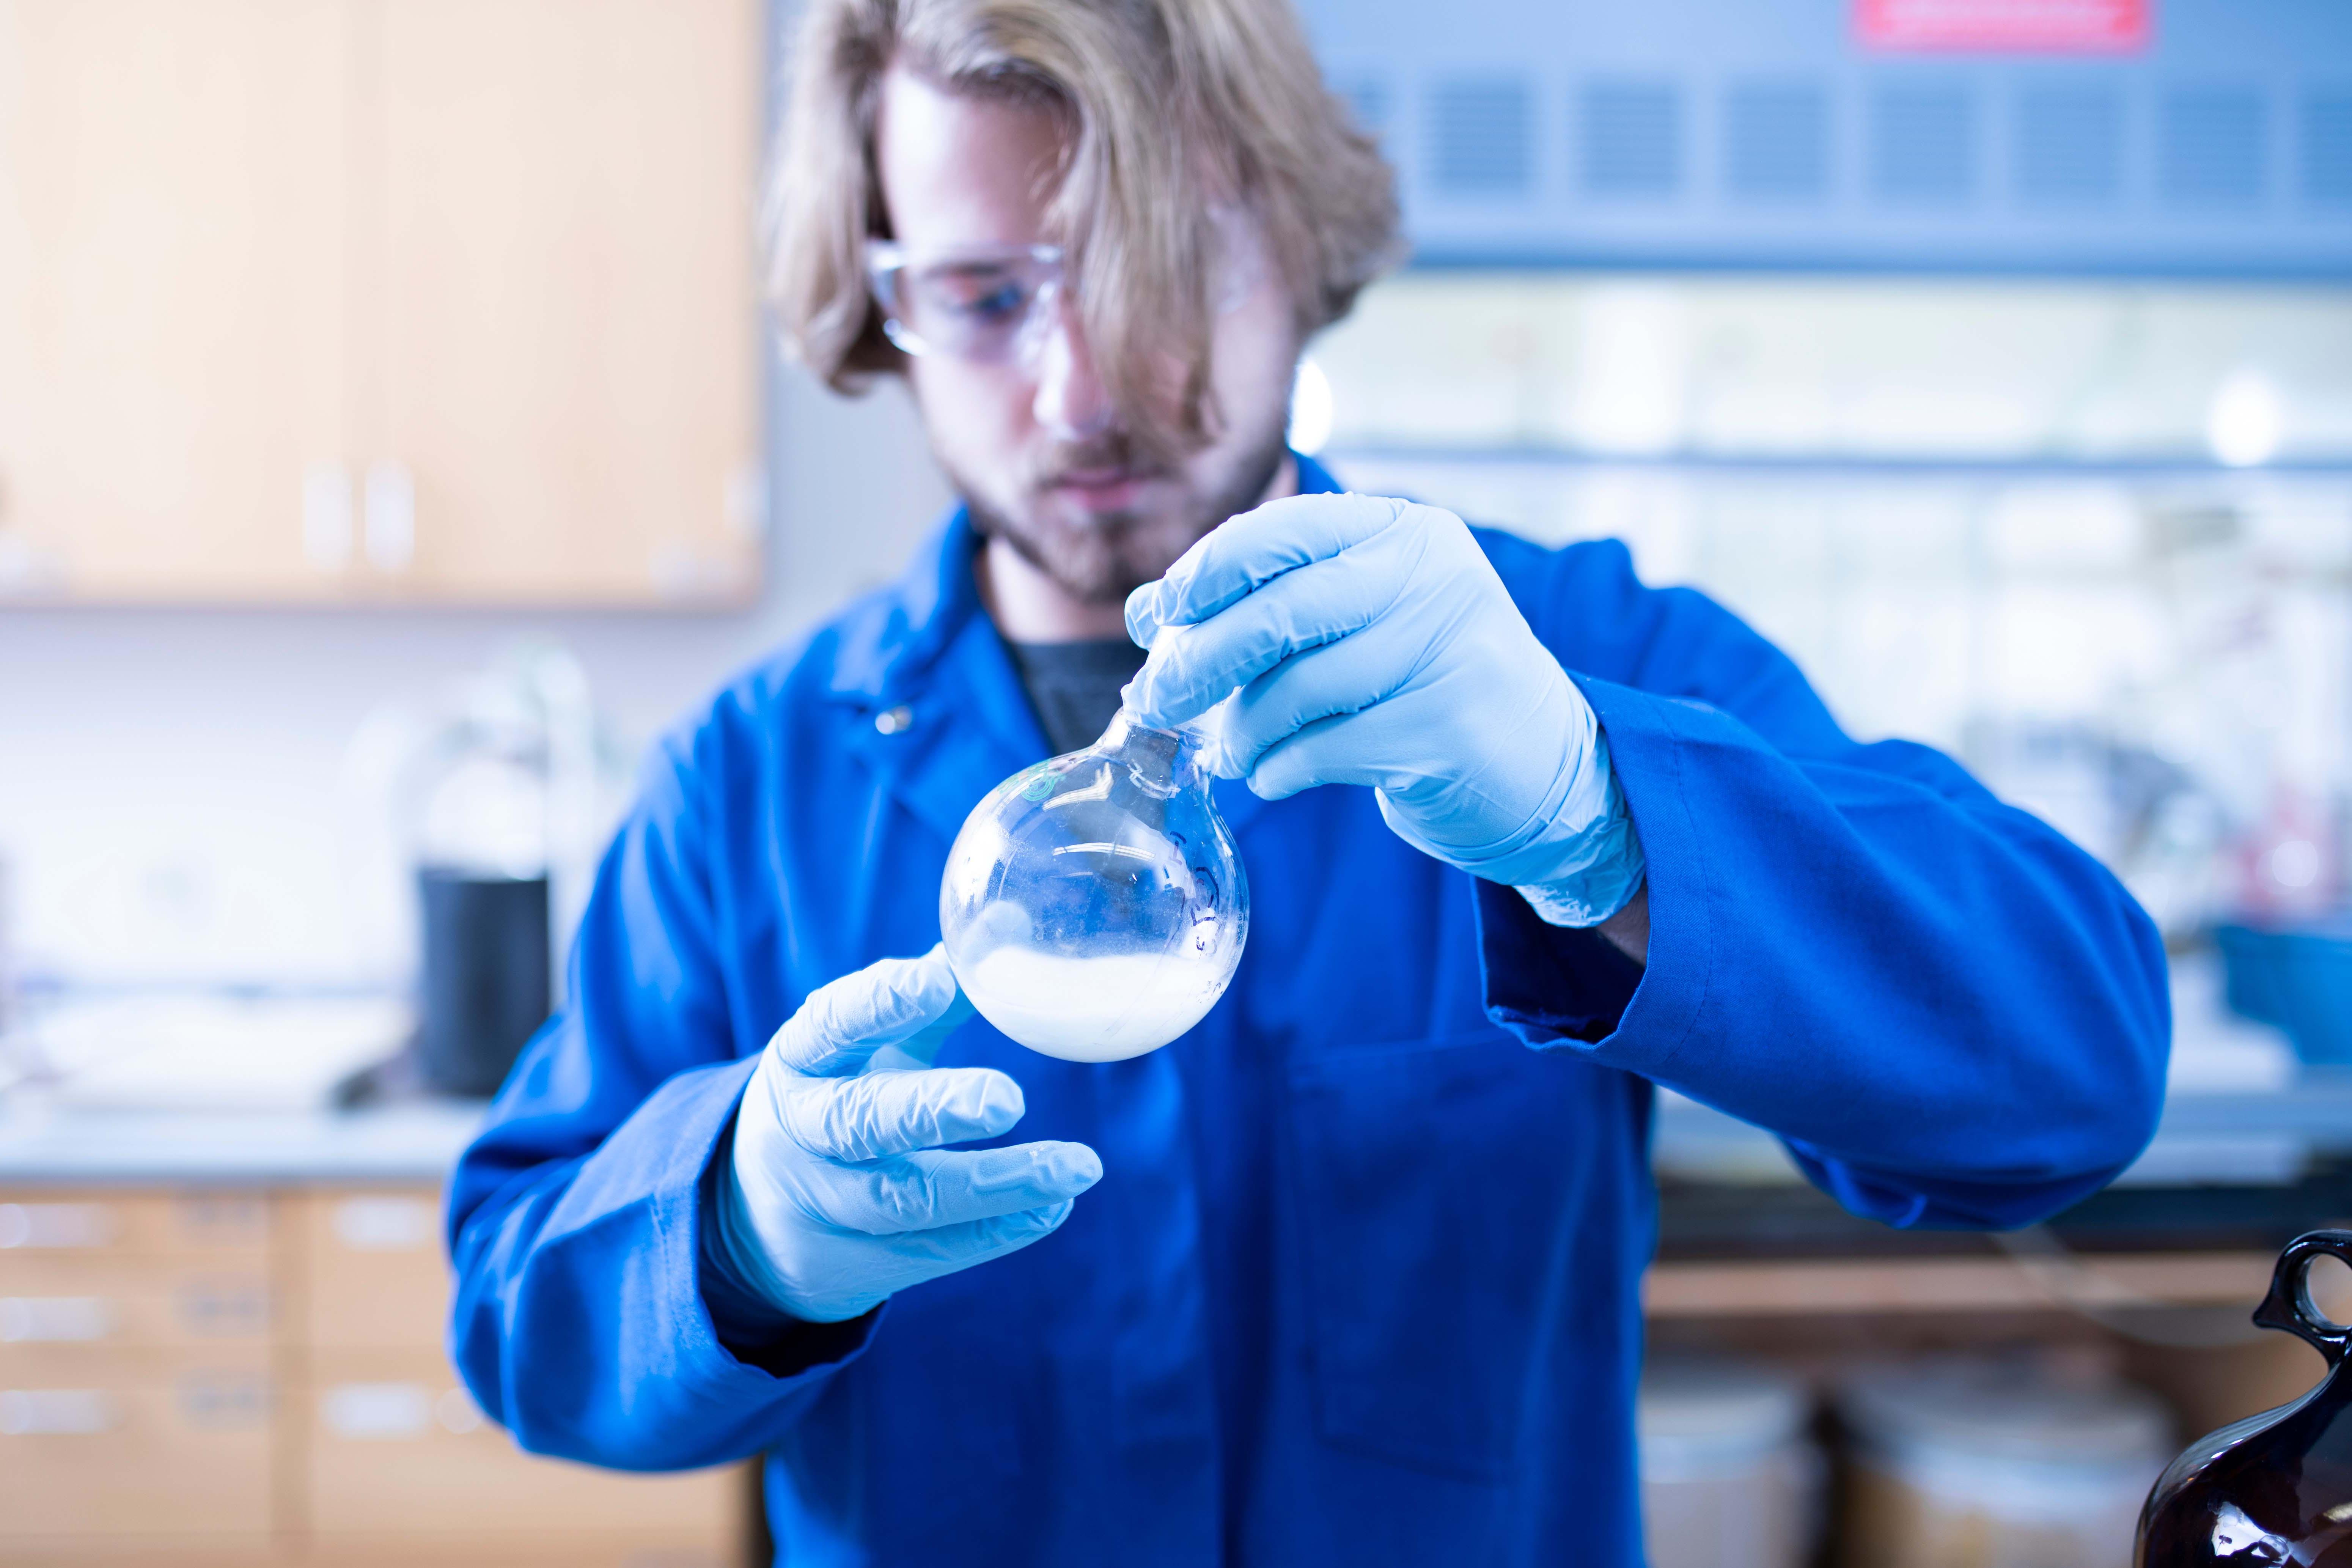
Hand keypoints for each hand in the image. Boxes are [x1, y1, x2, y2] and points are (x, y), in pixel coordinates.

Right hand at [719, 946, 1101, 1323]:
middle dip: (935, 1109)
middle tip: (1009, 1098)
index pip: (832, 1025)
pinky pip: (938, 1247)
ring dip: (997, 1185)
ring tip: (1077, 1167)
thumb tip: (1008, 922)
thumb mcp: (861, 1041)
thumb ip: (929, 990)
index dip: (879, 1003)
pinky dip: (1000, 1229)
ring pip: (908, 1197)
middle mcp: (809, 1132)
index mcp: (802, 1060)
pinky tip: (1055, 1204)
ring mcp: (834, 1202)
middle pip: (863, 1123)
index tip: (936, 979)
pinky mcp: (868, 1258)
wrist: (758, 1216)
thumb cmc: (836, 1094)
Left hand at [1123, 492, 1642, 924]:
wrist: (1542, 764)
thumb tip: (1149, 615)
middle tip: (1153, 701)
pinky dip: (1282, 768)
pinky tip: (1274, 776)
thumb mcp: (1363, 620)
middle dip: (1199, 661)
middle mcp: (1431, 576)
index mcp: (1403, 532)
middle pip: (1279, 612)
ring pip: (1296, 689)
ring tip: (1231, 752)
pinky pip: (1326, 749)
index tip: (1154, 615)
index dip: (1205, 572)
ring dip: (1242, 731)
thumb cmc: (1424, 686)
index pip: (1281, 531)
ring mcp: (1447, 649)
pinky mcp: (1449, 726)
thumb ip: (1271, 607)